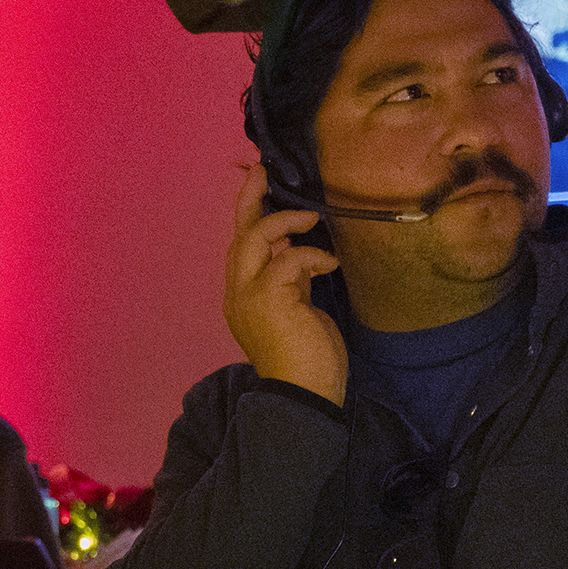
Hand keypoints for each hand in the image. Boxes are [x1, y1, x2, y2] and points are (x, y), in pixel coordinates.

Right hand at [223, 163, 345, 404]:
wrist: (305, 396)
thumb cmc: (307, 360)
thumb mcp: (297, 311)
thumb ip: (291, 282)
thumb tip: (301, 255)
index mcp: (241, 296)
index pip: (240, 246)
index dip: (247, 212)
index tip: (257, 182)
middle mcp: (238, 293)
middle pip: (240, 234)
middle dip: (251, 199)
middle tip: (263, 172)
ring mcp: (249, 296)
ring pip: (255, 238)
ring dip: (284, 222)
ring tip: (310, 218)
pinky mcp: (269, 299)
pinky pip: (288, 259)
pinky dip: (311, 256)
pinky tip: (329, 265)